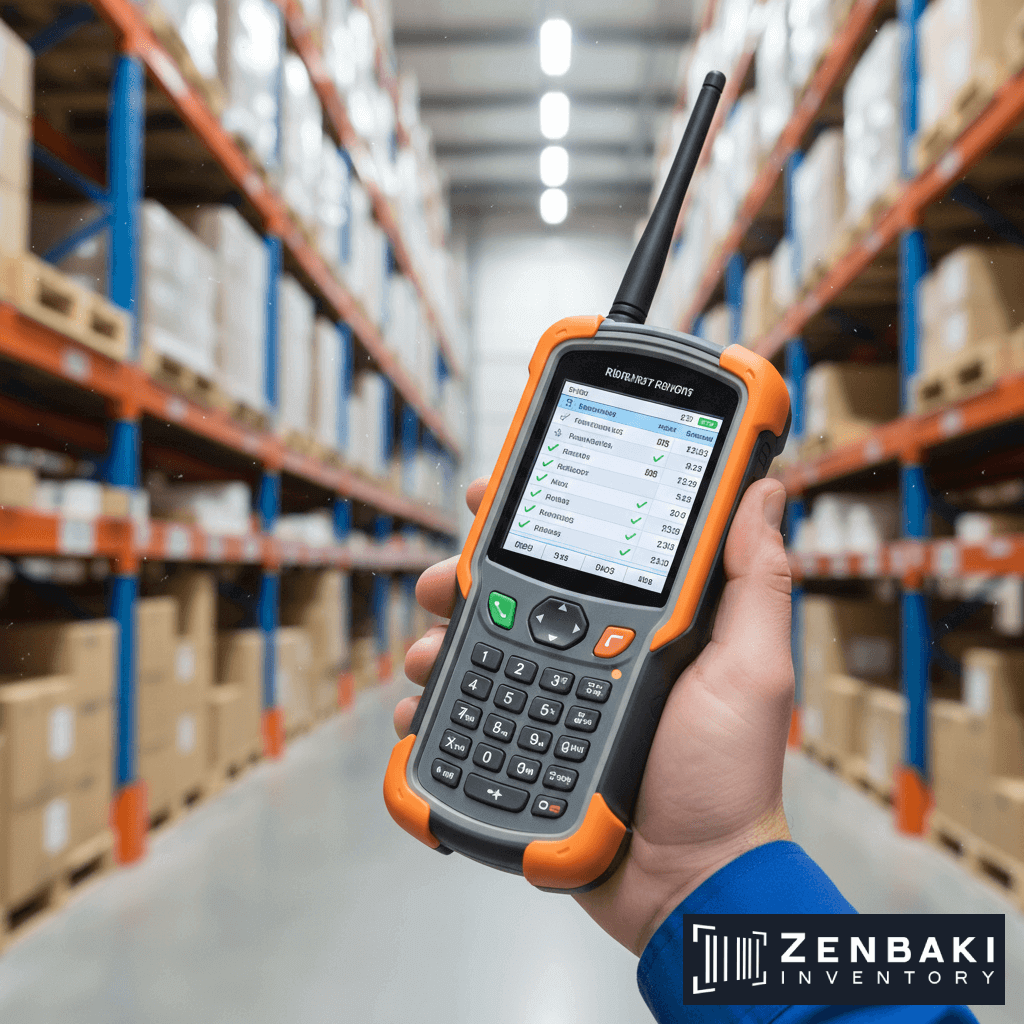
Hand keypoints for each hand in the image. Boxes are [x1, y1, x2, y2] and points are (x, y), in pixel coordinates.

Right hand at [395, 476, 793, 956]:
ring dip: (441, 643)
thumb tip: (760, 493)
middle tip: (439, 583)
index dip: (533, 517)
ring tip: (426, 655)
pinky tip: (420, 710)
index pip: (581, 551)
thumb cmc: (727, 778)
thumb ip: (755, 584)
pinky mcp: (527, 747)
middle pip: (514, 596)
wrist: (686, 881)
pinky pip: (468, 718)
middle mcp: (593, 654)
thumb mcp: (752, 669)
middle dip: (464, 580)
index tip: (492, 496)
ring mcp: (555, 701)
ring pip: (480, 653)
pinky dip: (437, 709)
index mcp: (640, 624)